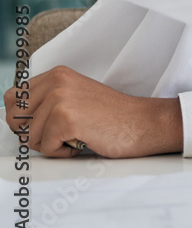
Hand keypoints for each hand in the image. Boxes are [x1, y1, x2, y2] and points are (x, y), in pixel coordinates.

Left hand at [4, 66, 182, 157]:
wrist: (143, 123)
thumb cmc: (112, 116)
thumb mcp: (75, 97)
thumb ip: (46, 100)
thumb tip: (15, 118)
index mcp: (57, 74)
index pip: (12, 98)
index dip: (22, 118)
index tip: (44, 124)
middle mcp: (57, 82)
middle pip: (14, 119)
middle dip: (33, 133)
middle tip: (60, 132)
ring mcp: (61, 99)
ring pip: (29, 137)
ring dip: (52, 145)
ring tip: (77, 135)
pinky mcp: (67, 119)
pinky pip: (46, 148)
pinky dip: (63, 152)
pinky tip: (83, 141)